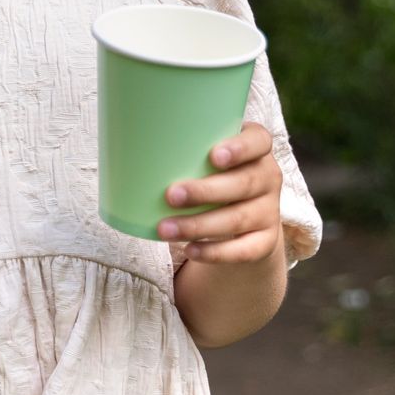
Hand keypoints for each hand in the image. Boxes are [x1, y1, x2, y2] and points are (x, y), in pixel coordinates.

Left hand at [157, 121, 281, 263]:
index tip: (213, 156)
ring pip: (237, 219)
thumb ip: (183, 148)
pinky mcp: (265, 242)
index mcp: (256, 149)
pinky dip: (215, 252)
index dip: (240, 148)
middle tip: (170, 194)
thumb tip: (124, 143)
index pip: (259, 141)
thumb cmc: (209, 174)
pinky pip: (243, 250)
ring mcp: (269, 211)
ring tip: (165, 229)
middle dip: (206, 190)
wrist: (243, 218)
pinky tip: (190, 250)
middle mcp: (268, 177)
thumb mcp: (203, 157)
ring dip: (199, 225)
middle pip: (244, 183)